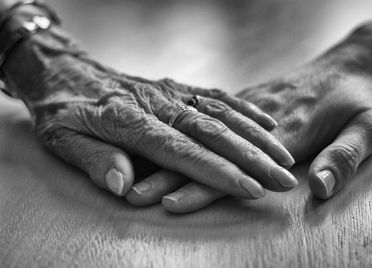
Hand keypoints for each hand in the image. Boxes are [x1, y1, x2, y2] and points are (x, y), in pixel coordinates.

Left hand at [3, 27, 297, 203]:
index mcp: (131, 121)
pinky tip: (266, 123)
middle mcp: (159, 105)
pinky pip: (217, 95)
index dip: (218, 172)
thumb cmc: (63, 110)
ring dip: (256, 136)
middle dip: (251, 158)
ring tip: (285, 157)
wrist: (66, 71)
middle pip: (213, 132)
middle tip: (283, 179)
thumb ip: (95, 160)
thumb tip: (124, 186)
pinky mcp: (177, 87)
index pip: (183, 151)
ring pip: (222, 113)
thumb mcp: (63, 138)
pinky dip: (244, 109)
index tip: (250, 188)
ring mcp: (171, 93)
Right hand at [131, 30, 371, 212]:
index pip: (238, 159)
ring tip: (158, 175)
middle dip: (174, 173)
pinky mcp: (256, 94)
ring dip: (182, 153)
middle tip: (143, 196)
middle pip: (208, 144)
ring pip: (208, 126)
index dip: (202, 183)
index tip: (174, 202)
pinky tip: (194, 139)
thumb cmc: (371, 91)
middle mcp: (263, 113)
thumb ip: (348, 156)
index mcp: (290, 126)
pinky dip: (203, 127)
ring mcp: (256, 100)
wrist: (365, 55)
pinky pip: (221, 105)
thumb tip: (320, 188)